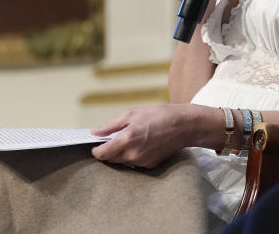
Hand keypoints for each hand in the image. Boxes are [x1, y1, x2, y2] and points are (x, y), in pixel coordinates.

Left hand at [90, 104, 219, 167]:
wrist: (183, 126)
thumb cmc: (158, 115)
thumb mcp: (131, 114)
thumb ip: (110, 125)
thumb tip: (94, 133)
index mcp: (126, 139)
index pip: (102, 154)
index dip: (96, 150)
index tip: (96, 145)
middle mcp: (133, 154)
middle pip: (111, 160)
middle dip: (108, 151)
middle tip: (112, 138)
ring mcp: (142, 162)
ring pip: (122, 162)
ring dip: (120, 153)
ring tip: (129, 138)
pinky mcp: (150, 165)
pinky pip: (134, 163)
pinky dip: (132, 155)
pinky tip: (140, 143)